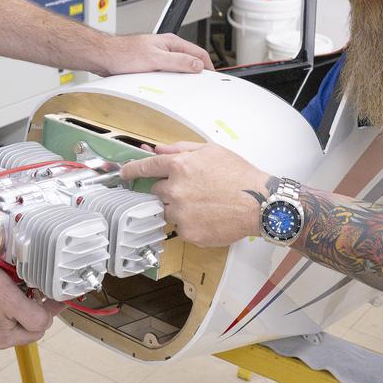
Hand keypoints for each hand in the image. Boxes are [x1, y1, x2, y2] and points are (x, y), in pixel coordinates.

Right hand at [0, 263, 64, 349]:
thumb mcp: (13, 298)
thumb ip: (34, 315)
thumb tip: (46, 321)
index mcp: (1, 338)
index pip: (37, 329)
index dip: (49, 311)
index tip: (58, 300)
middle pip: (23, 326)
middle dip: (32, 308)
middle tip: (38, 290)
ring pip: (9, 320)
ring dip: (16, 306)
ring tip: (16, 288)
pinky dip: (1, 305)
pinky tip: (1, 292)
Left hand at [94, 33, 212, 75]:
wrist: (105, 56)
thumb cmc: (124, 53)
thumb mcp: (155, 59)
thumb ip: (178, 61)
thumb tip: (197, 64)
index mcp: (172, 42)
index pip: (198, 52)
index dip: (207, 66)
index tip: (212, 78)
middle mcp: (167, 47)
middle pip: (190, 59)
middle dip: (197, 72)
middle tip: (201, 85)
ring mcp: (159, 55)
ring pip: (179, 66)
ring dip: (183, 76)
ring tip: (186, 87)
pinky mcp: (151, 63)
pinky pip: (167, 71)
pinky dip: (171, 79)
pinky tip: (169, 86)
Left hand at [120, 142, 268, 246]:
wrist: (259, 203)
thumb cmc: (239, 175)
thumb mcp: (211, 151)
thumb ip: (180, 149)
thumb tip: (158, 150)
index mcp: (179, 166)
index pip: (145, 167)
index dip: (132, 169)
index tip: (124, 173)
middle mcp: (175, 190)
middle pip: (157, 191)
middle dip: (170, 190)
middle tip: (193, 190)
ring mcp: (180, 214)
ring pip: (169, 211)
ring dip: (180, 208)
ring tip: (205, 204)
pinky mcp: (188, 233)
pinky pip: (180, 227)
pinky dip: (191, 223)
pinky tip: (209, 216)